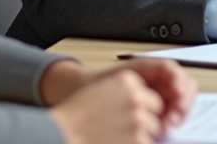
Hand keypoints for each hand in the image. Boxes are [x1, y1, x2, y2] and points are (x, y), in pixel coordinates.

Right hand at [45, 59, 196, 142]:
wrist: (61, 134)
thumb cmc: (75, 117)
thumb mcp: (100, 93)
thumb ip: (123, 96)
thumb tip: (141, 108)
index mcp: (126, 80)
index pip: (148, 93)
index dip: (141, 108)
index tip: (129, 115)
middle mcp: (136, 96)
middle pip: (155, 110)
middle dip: (145, 122)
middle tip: (123, 130)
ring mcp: (139, 118)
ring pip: (154, 129)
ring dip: (140, 136)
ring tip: (115, 136)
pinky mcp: (139, 139)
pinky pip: (148, 143)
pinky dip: (135, 143)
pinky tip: (116, 142)